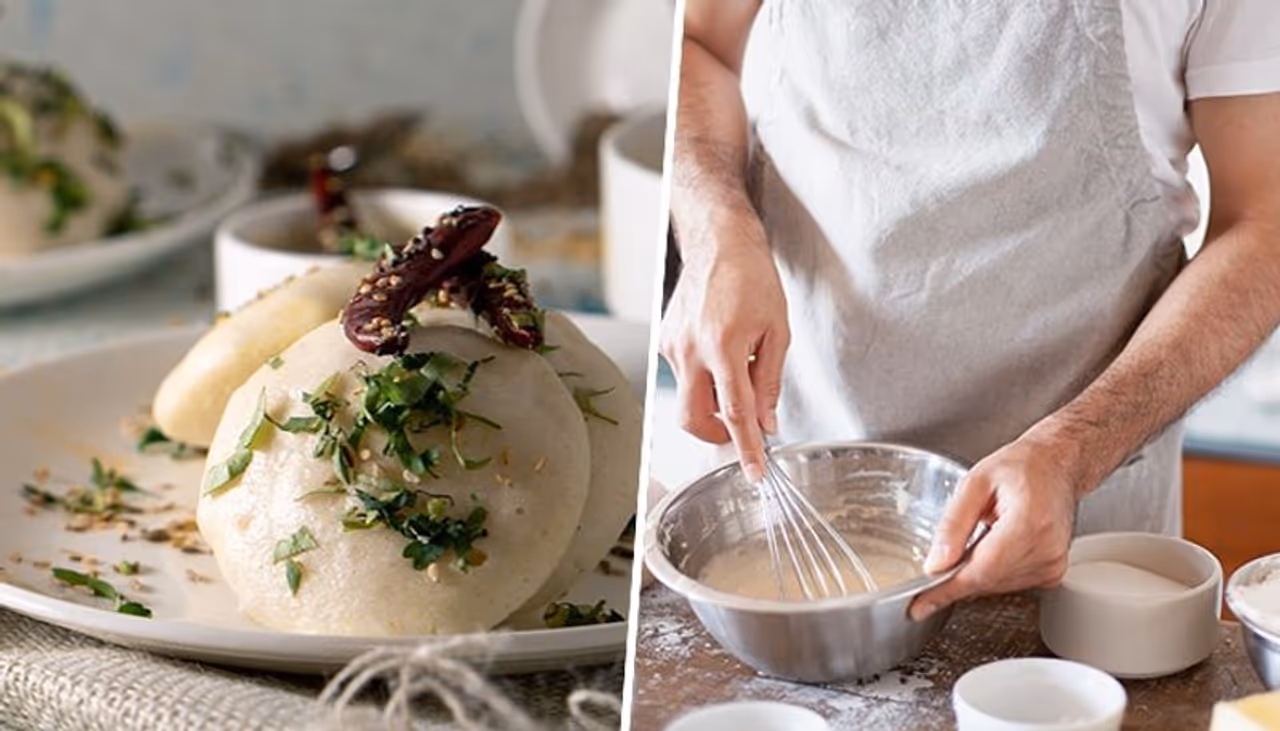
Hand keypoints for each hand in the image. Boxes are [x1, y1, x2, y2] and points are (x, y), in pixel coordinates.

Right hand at [660, 209, 788, 482]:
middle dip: (716, 435)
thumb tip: (766, 421)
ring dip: (713, 398)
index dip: (746, 448)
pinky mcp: (664, 340)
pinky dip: (704, 376)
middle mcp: (691, 350)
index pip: (734, 413)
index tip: (754, 472)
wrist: (720, 243)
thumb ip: (769, 381)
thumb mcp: (777, 331)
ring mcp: (673, 346)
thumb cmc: (752, 279)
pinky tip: (720, 351)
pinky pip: (683, 374)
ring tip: (737, 367)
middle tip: (739, 431)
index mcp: (723, 347)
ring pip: (690, 396)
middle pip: (694, 418)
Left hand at [909, 432, 1083, 621]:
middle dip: (955, 577)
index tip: (919, 605)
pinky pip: (1010, 583)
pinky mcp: (1052, 571)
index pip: (981, 570)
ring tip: (978, 536)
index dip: (947, 590)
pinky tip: (992, 545)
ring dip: (974, 572)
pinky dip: (991, 572)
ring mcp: (1053, 563)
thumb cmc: (1022, 466)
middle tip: (938, 561)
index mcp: (1029, 523)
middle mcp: (1046, 548)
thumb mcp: (975, 483)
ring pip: (996, 586)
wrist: (1057, 464)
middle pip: (987, 581)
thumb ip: (953, 524)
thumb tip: (936, 564)